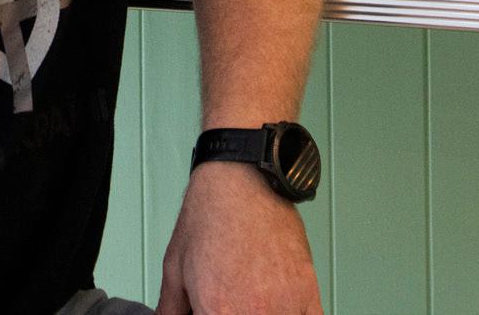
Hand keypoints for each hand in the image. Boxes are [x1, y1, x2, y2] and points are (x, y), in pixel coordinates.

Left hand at [156, 162, 322, 314]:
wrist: (240, 177)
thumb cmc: (210, 215)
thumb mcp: (174, 266)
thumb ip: (170, 310)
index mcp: (219, 312)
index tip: (212, 311)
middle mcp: (255, 313)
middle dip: (233, 312)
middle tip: (230, 302)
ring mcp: (286, 305)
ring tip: (251, 298)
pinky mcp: (308, 292)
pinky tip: (278, 307)